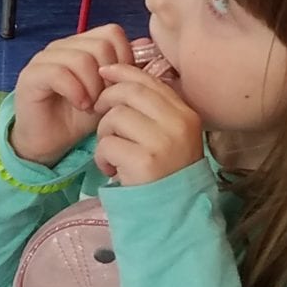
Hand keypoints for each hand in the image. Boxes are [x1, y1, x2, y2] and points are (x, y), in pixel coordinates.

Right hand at [9, 23, 133, 165]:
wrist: (50, 143)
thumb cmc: (78, 119)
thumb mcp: (110, 95)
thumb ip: (125, 73)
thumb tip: (145, 47)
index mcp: (82, 45)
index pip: (112, 33)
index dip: (123, 59)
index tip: (119, 86)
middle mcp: (63, 46)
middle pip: (100, 44)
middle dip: (109, 77)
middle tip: (104, 100)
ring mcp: (45, 58)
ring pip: (82, 58)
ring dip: (93, 87)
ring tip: (91, 106)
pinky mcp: (31, 75)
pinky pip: (59, 72)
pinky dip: (76, 91)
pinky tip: (80, 105)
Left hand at [94, 64, 204, 185]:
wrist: (174, 214)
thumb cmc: (167, 173)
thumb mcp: (170, 136)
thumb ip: (152, 109)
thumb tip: (119, 77)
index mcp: (185, 114)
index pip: (149, 81)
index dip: (123, 72)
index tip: (104, 72)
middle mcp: (178, 124)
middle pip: (129, 93)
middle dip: (107, 100)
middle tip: (100, 117)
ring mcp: (162, 142)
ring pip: (115, 117)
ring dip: (104, 135)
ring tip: (111, 154)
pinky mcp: (143, 162)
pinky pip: (107, 145)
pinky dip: (102, 158)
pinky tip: (111, 170)